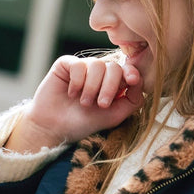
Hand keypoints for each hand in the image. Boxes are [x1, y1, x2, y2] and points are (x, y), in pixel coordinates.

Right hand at [5, 55, 143, 152]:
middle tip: (101, 104)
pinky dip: (77, 81)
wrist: (54, 128)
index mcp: (112, 84)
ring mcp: (83, 67)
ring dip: (91, 87)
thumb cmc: (83, 124)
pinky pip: (79, 64)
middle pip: (114, 67)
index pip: (127, 70)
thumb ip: (132, 100)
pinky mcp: (66, 64)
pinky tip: (71, 93)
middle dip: (110, 86)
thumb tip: (139, 80)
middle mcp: (99, 73)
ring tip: (83, 102)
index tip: (132, 81)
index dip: (131, 73)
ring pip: (97, 65)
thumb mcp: (114, 116)